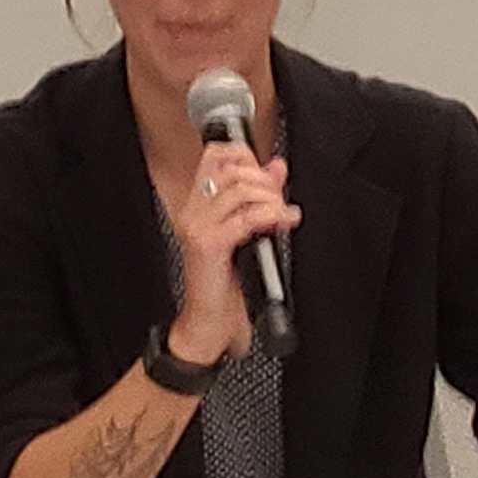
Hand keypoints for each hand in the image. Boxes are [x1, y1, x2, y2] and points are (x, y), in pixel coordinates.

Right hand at [166, 141, 296, 363]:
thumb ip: (259, 198)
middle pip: (231, 168)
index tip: (268, 172)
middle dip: (264, 179)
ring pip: (240, 189)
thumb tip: (276, 167)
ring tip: (282, 214)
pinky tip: (283, 221)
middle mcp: (194, 211)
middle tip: (279, 199)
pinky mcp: (208, 244)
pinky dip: (271, 215)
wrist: (208, 322)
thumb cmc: (223, 285)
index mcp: (198, 205)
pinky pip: (245, 217)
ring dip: (271, 198)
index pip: (215, 156)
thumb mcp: (245, 233)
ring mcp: (198, 226)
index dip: (246, 154)